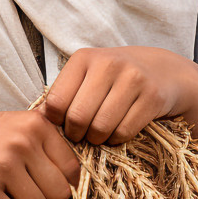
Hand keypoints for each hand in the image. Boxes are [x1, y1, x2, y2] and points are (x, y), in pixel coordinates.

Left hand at [42, 46, 197, 144]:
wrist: (162, 71)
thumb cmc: (114, 78)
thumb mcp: (86, 77)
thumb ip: (62, 94)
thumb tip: (34, 120)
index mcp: (83, 58)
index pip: (56, 102)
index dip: (56, 122)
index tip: (65, 125)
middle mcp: (107, 63)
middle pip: (78, 117)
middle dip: (77, 135)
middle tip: (82, 135)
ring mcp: (132, 78)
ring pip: (101, 127)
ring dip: (97, 139)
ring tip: (99, 134)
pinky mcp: (152, 96)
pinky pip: (124, 132)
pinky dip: (117, 140)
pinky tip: (118, 131)